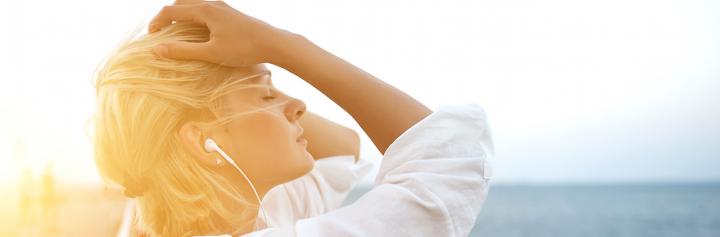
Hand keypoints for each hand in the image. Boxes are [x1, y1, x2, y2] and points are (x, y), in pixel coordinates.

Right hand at [148, 0, 292, 66]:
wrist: (273, 43)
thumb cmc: (244, 49)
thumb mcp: (211, 53)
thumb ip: (183, 51)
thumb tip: (157, 50)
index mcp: (204, 10)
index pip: (170, 11)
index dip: (156, 24)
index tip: (152, 41)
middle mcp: (211, 3)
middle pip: (179, 3)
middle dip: (167, 18)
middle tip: (163, 36)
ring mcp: (221, 6)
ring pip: (192, 4)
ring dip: (181, 16)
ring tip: (178, 35)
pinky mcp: (229, 12)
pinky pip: (204, 8)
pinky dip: (193, 17)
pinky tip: (198, 33)